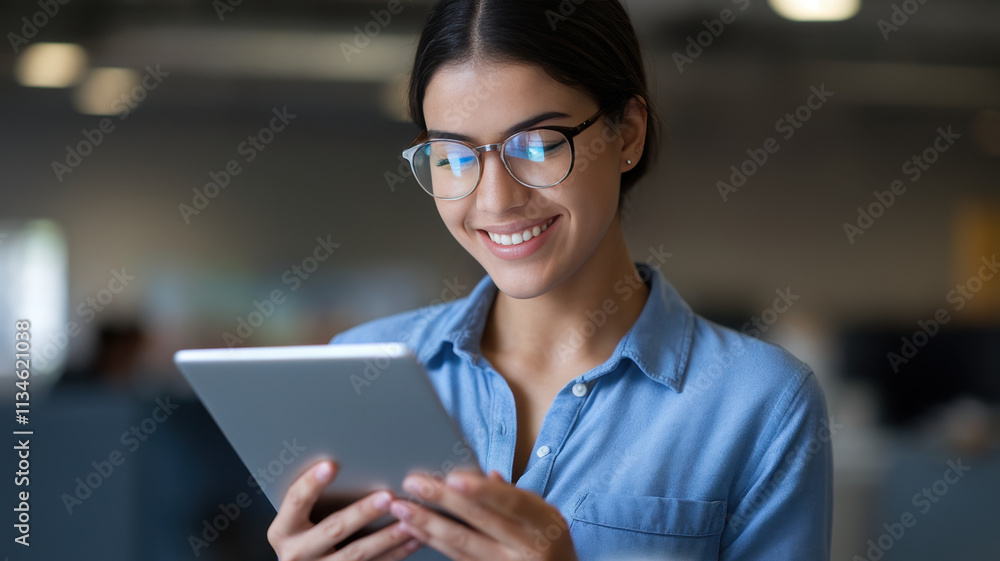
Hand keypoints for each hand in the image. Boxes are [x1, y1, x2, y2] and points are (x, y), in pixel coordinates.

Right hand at [267, 460, 420, 560]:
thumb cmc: (301, 536)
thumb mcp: (296, 521)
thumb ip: (311, 499)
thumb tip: (342, 460)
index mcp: (283, 530)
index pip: (295, 501)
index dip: (312, 483)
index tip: (330, 464)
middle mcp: (297, 553)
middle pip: (333, 528)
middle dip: (362, 512)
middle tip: (387, 496)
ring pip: (357, 553)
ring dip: (386, 537)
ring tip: (408, 521)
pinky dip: (395, 553)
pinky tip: (412, 540)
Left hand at [388, 469, 578, 560]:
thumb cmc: (548, 539)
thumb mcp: (544, 514)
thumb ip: (515, 495)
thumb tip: (487, 475)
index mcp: (544, 523)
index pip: (512, 502)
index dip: (482, 490)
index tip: (452, 477)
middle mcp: (528, 548)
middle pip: (480, 521)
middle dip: (442, 500)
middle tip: (412, 484)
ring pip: (462, 544)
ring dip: (428, 524)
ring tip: (402, 508)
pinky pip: (458, 559)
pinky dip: (435, 543)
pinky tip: (416, 530)